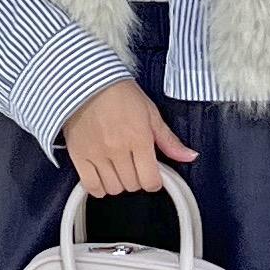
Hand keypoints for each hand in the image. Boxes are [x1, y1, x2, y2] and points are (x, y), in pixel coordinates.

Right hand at [62, 79, 198, 197]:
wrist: (87, 81)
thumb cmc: (121, 94)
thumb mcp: (151, 113)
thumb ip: (169, 140)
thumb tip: (190, 156)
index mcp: (139, 139)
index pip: (150, 181)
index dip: (154, 181)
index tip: (151, 173)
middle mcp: (118, 149)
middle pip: (132, 186)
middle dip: (137, 179)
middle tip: (134, 165)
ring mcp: (97, 154)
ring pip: (113, 188)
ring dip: (119, 183)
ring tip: (118, 168)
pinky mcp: (79, 155)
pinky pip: (91, 186)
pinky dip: (99, 188)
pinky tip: (103, 177)